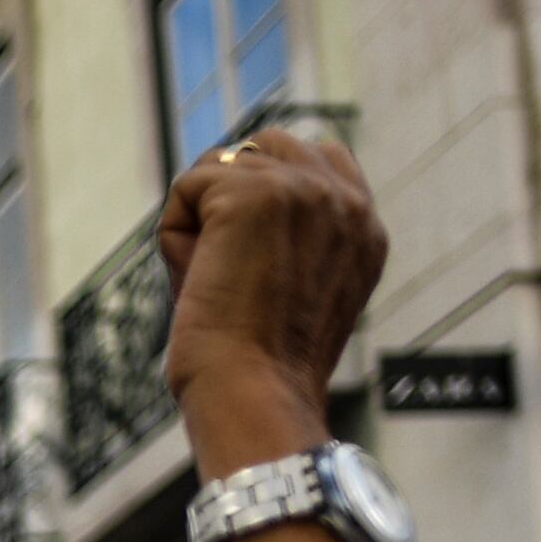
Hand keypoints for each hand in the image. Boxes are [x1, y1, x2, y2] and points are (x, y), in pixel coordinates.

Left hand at [155, 129, 382, 482]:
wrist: (253, 394)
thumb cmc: (261, 370)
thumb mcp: (297, 295)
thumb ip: (290, 239)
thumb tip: (225, 192)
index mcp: (366, 229)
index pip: (320, 159)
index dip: (268, 189)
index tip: (251, 249)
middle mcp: (346, 201)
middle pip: (265, 147)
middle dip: (229, 197)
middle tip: (228, 271)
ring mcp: (304, 189)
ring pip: (220, 170)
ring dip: (200, 224)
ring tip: (216, 282)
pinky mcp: (254, 192)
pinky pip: (187, 189)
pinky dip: (175, 238)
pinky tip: (199, 280)